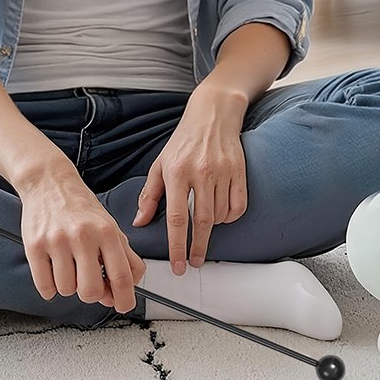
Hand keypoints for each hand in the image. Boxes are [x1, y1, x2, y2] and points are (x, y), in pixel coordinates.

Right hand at [19, 166, 145, 313]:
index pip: (122, 276)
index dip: (125, 299)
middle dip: (92, 294)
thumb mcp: (110, 226)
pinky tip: (53, 271)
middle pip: (91, 291)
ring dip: (69, 286)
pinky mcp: (34, 246)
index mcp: (107, 232)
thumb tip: (123, 291)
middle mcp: (83, 236)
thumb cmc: (81, 208)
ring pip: (67, 290)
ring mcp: (57, 241)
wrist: (49, 182)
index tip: (123, 305)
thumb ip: (124, 258)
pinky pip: (44, 287)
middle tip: (88, 281)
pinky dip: (50, 288)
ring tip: (68, 266)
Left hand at [134, 89, 248, 271]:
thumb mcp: (160, 165)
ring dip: (213, 227)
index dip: (177, 246)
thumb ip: (150, 195)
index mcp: (177, 172)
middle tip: (193, 263)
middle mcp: (200, 172)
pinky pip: (238, 205)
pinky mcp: (239, 170)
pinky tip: (222, 215)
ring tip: (204, 225)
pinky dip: (231, 216)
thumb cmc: (184, 141)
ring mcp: (222, 171)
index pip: (177, 218)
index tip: (178, 265)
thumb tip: (140, 222)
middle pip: (201, 221)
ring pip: (220, 215)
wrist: (212, 114)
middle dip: (197, 248)